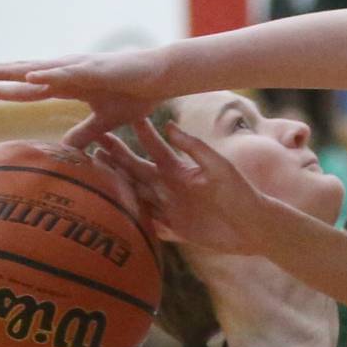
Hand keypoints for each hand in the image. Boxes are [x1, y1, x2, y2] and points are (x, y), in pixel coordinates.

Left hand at [0, 48, 173, 148]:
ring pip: (40, 70)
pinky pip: (69, 74)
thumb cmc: (137, 94)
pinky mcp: (97, 69)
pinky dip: (49, 76)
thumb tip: (66, 148)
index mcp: (70, 84)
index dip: (6, 88)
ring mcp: (81, 68)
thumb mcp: (106, 120)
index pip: (30, 87)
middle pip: (26, 72)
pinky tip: (30, 77)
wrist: (163, 77)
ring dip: (14, 72)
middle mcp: (69, 72)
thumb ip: (85, 132)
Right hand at [95, 118, 272, 254]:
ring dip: (116, 185)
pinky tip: (108, 212)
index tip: (122, 118)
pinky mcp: (174, 228)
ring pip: (136, 194)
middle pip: (137, 170)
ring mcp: (171, 208)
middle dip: (116, 157)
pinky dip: (130, 217)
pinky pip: (147, 222)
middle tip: (92, 142)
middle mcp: (172, 187)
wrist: (254, 226)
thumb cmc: (241, 192)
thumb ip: (195, 148)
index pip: (155, 148)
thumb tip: (169, 125)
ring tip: (92, 172)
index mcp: (182, 170)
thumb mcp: (219, 167)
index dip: (140, 134)